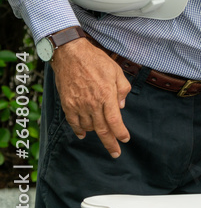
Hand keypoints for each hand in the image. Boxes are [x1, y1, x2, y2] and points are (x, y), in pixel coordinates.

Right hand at [50, 37, 130, 157]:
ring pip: (89, 126)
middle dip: (110, 143)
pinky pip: (73, 122)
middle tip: (115, 153)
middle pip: (102, 129)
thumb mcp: (117, 71)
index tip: (125, 140)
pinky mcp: (67, 104)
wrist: (71, 54)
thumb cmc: (96, 60)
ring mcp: (78, 105)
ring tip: (103, 136)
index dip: (120, 133)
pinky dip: (79, 130)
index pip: (115, 121)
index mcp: (107, 95)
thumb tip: (121, 107)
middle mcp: (92, 103)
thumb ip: (122, 90)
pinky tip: (83, 134)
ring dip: (96, 133)